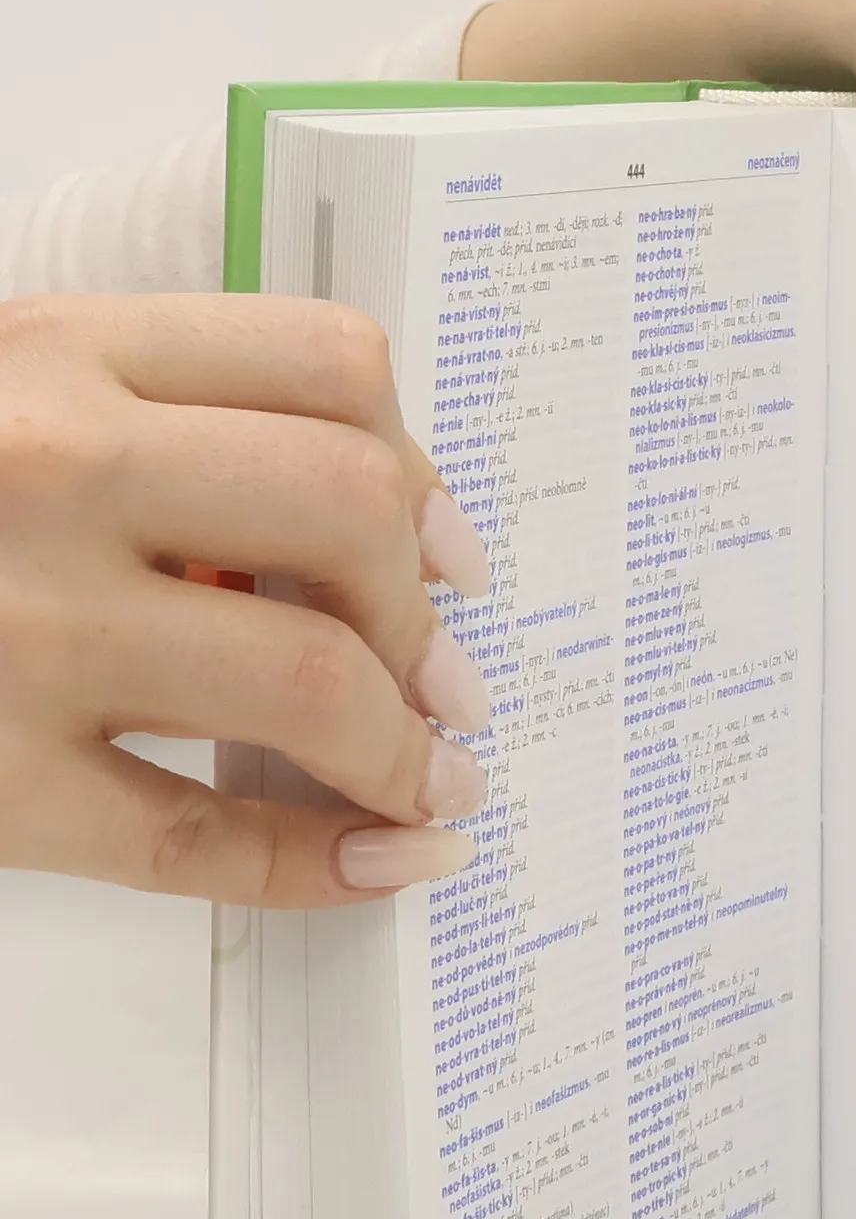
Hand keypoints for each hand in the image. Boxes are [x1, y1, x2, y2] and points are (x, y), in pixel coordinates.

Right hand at [0, 295, 494, 905]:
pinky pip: (204, 837)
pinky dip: (324, 862)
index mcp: (56, 352)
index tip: (450, 553)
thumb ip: (146, 427)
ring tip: (431, 777)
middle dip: (425, 612)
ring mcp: (19, 629)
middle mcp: (50, 468)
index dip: (424, 471)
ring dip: (408, 745)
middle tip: (445, 679)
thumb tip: (355, 539)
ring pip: (308, 676)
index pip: (327, 364)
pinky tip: (384, 867)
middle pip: (352, 511)